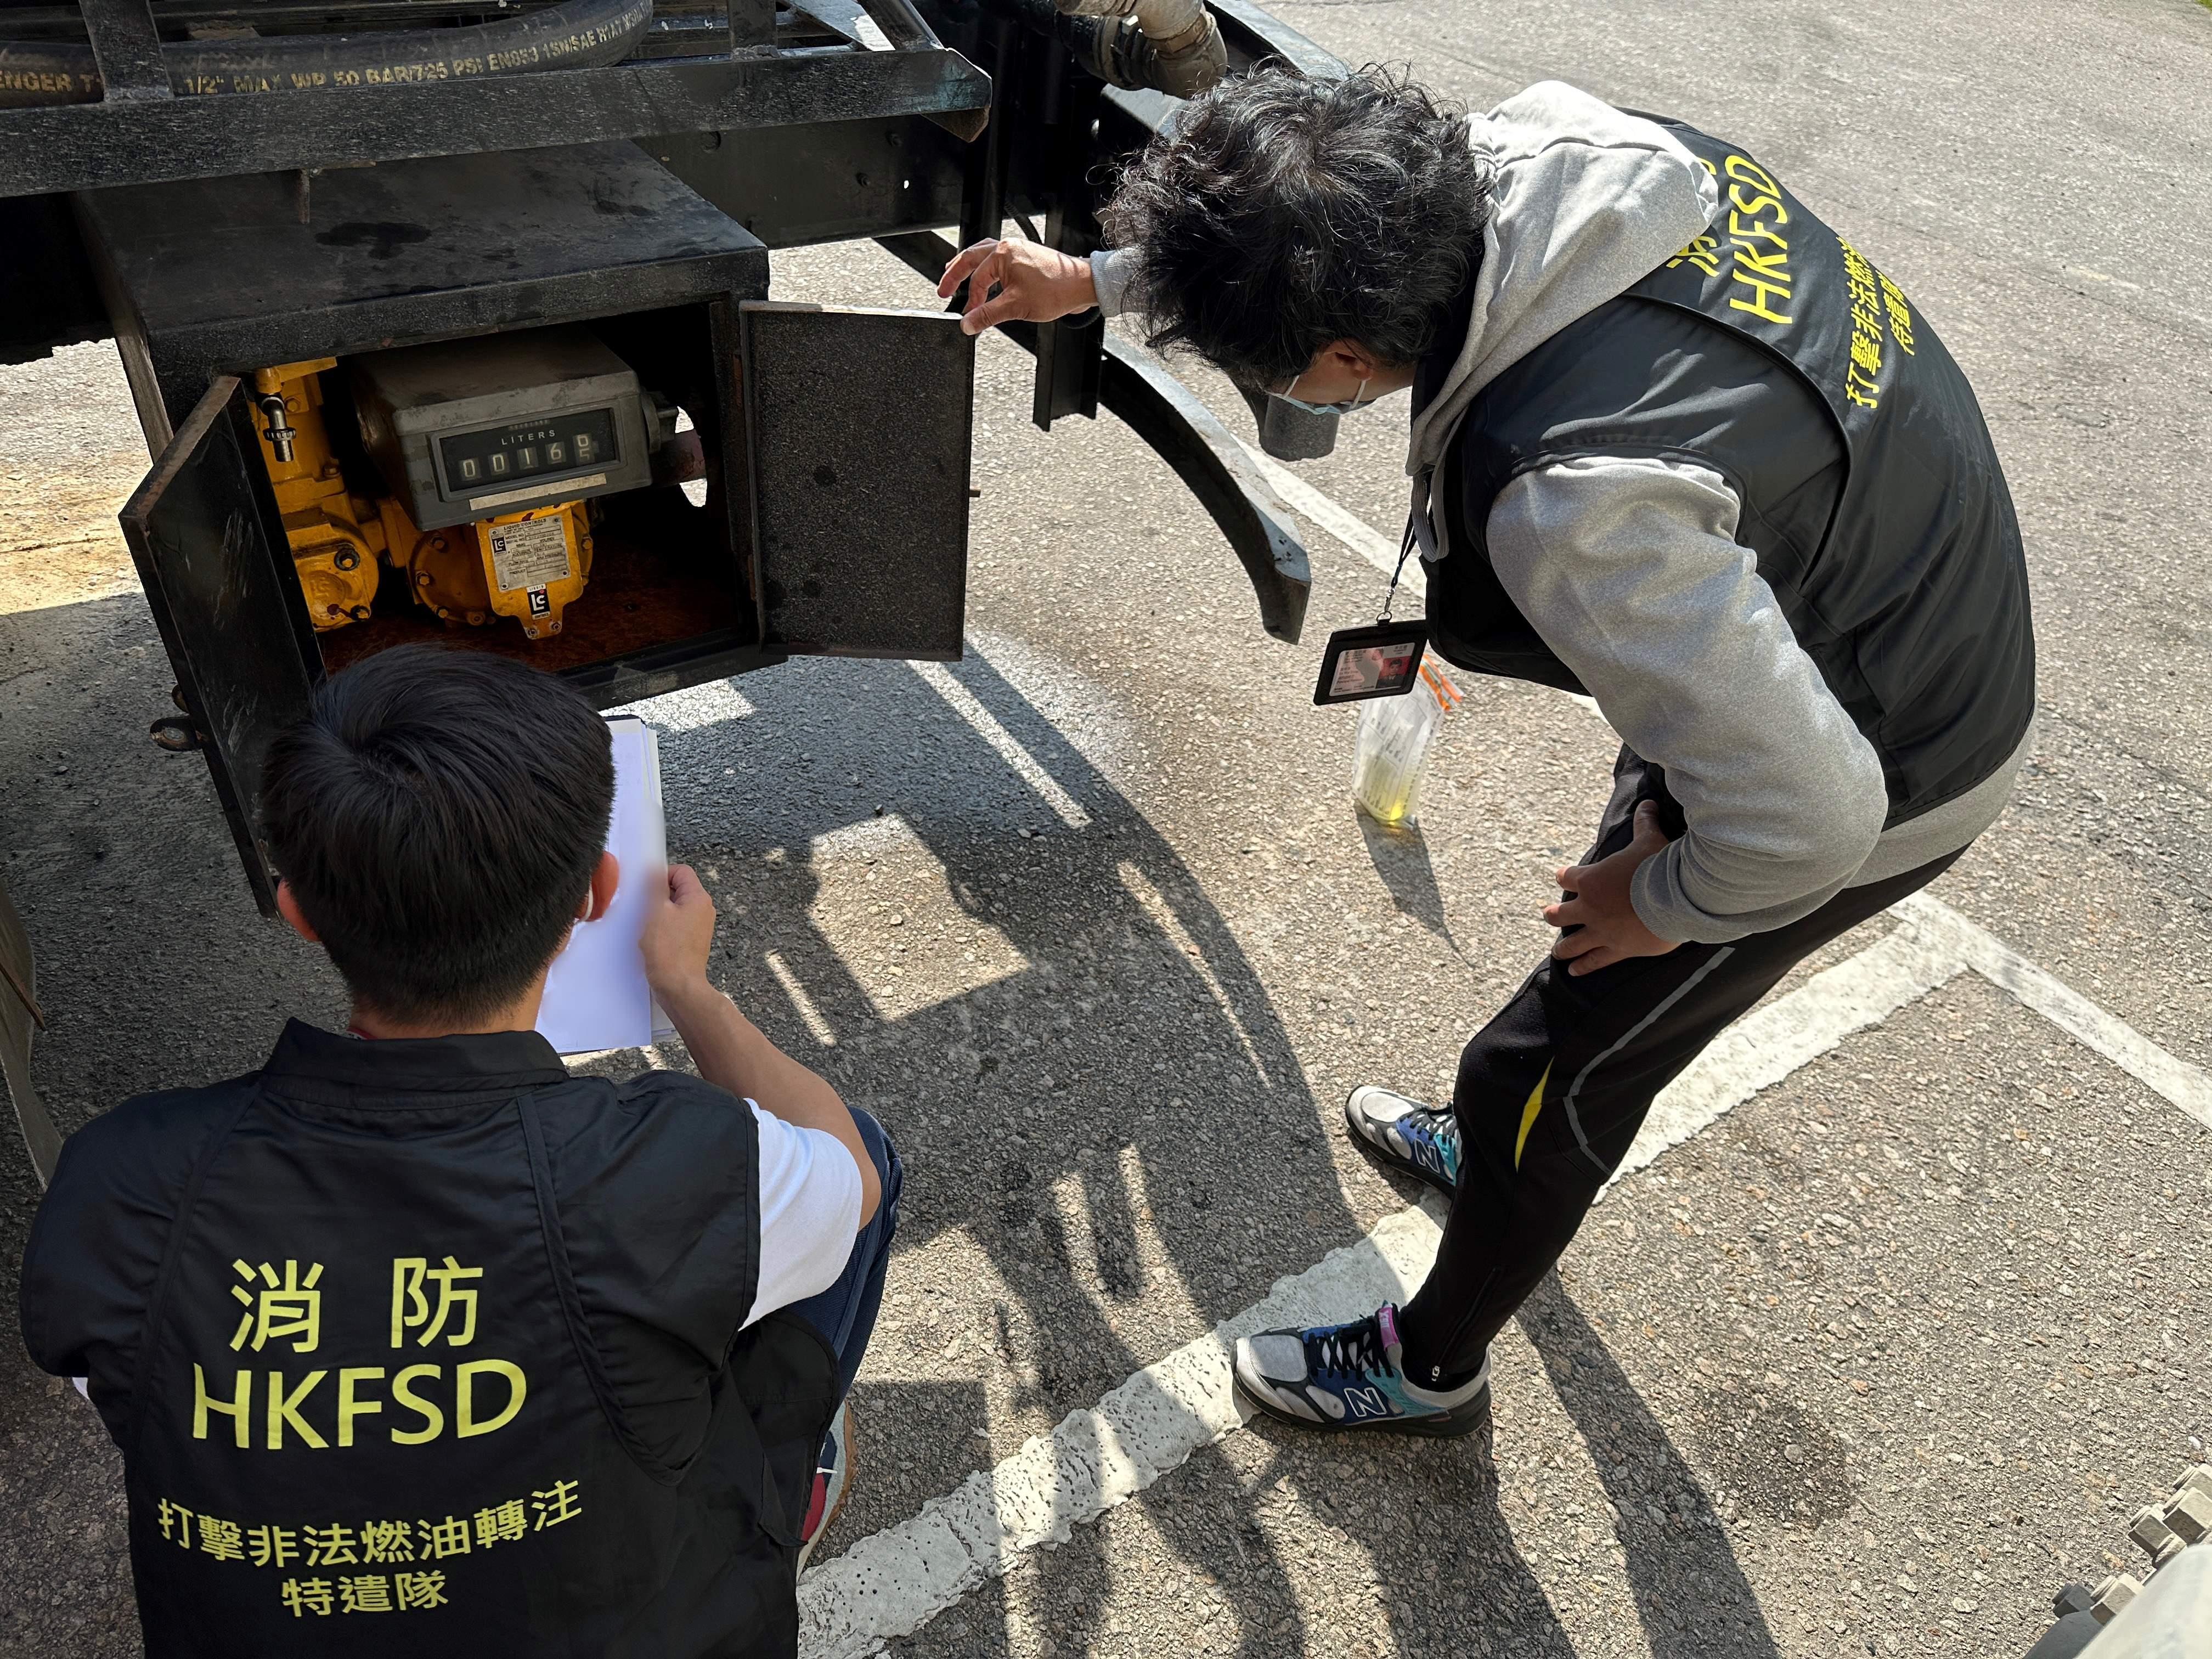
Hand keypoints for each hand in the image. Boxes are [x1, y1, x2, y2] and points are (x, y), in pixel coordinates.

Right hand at [640, 863, 716, 1001]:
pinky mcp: (690, 941)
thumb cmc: (668, 950)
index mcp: (698, 898)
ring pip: (674, 908)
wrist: (678, 986)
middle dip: (657, 895)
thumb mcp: (656, 911)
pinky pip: (675, 925)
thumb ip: (655, 888)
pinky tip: (651, 938)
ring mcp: (698, 926)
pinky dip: (662, 927)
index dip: (662, 874)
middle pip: (678, 889)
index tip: (645, 886)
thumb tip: (653, 871)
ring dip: (657, 913)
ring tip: (647, 925)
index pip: (682, 872)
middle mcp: (703, 910)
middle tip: (643, 906)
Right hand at [936, 236, 1096, 334]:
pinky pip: (999, 259)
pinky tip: (987, 277)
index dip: (972, 301)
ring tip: (956, 277)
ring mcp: (1018, 250)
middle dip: (955, 274)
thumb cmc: (1056, 290)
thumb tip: (967, 323)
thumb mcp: (1016, 306)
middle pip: (971, 257)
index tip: (968, 316)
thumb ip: (988, 315)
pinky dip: (987, 268)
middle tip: (943, 288)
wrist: (1083, 285)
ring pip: (984, 255)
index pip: (977, 279)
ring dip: (969, 267)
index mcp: (1003, 254)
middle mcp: (1009, 247)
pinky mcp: (1026, 257)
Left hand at [1542, 801, 1682, 975]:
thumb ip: (1644, 823)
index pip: (1567, 877)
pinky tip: (1573, 971)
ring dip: (1563, 948)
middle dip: (1553, 915)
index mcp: (1590, 880)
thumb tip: (1647, 804)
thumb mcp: (1650, 840)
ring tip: (1557, 952)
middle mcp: (1589, 908)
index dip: (1563, 876)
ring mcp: (1601, 931)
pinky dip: (1583, 967)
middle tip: (1548, 916)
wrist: (1676, 898)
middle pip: (1560, 914)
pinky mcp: (1617, 950)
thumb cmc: (1660, 866)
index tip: (1561, 876)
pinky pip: (1594, 961)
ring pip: (1572, 943)